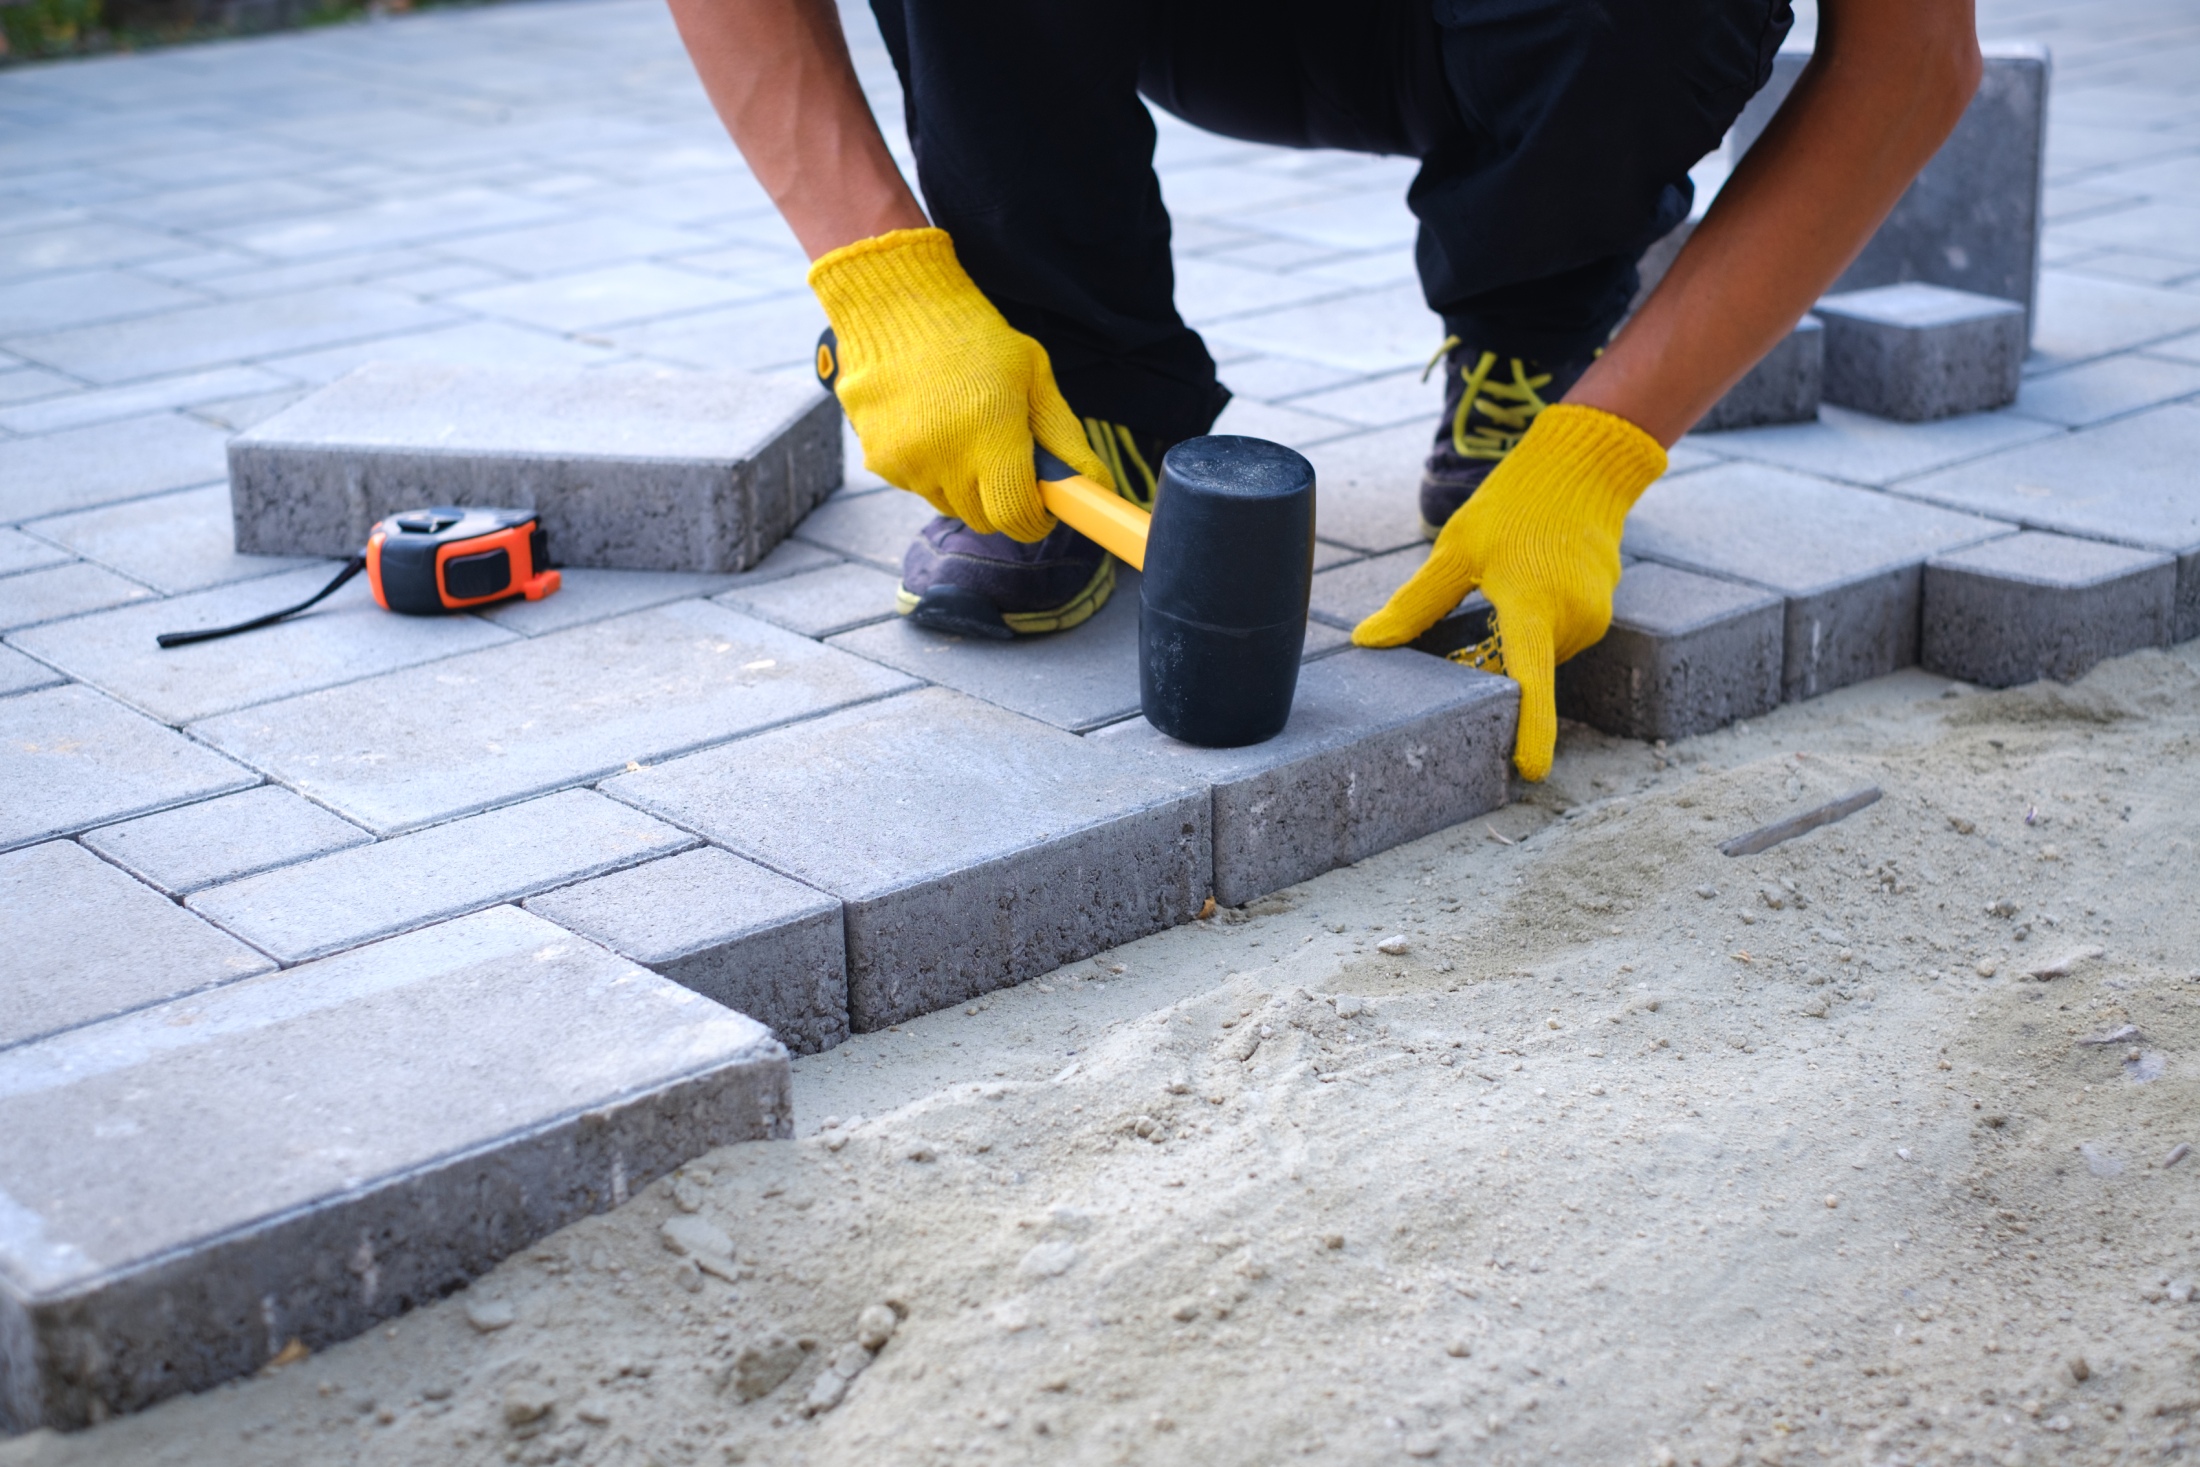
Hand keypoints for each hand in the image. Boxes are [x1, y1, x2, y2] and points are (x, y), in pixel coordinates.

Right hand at [808, 227, 1112, 539]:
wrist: (895, 306)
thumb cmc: (977, 338)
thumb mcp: (1034, 376)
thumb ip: (1064, 437)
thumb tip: (1098, 486)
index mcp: (991, 436)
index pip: (1016, 517)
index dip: (1035, 518)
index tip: (1043, 505)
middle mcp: (945, 459)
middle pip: (984, 520)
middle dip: (1002, 501)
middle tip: (1006, 460)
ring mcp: (906, 463)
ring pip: (950, 507)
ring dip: (964, 487)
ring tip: (965, 433)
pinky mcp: (878, 461)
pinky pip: (917, 487)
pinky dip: (930, 471)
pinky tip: (930, 426)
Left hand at [1351, 404, 1665, 780]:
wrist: (1582, 471)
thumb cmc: (1512, 505)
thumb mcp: (1456, 549)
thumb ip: (1415, 603)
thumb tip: (1367, 641)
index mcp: (1531, 602)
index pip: (1531, 678)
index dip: (1532, 728)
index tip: (1530, 771)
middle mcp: (1571, 618)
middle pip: (1520, 670)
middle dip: (1490, 660)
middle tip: (1477, 606)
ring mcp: (1593, 618)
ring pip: (1538, 658)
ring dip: (1515, 641)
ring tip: (1505, 586)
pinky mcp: (1602, 614)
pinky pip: (1556, 641)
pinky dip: (1535, 629)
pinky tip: (1526, 587)